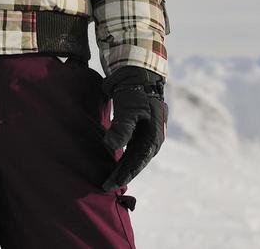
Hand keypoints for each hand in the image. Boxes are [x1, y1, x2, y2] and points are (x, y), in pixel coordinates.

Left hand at [101, 66, 167, 190]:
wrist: (141, 74)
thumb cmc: (135, 92)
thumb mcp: (129, 109)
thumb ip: (122, 128)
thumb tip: (112, 146)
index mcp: (153, 137)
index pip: (137, 162)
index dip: (123, 174)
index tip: (110, 185)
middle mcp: (154, 138)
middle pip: (137, 162)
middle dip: (122, 174)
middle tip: (106, 186)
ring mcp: (149, 134)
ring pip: (135, 156)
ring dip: (123, 166)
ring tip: (110, 177)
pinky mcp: (143, 129)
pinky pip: (134, 147)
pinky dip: (125, 155)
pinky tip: (116, 160)